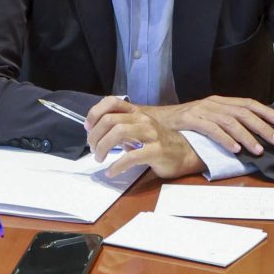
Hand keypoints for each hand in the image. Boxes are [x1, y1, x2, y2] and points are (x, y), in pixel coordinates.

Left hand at [82, 98, 198, 178]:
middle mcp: (143, 120)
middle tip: (93, 149)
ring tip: (100, 158)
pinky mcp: (156, 151)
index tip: (87, 128)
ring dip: (103, 148)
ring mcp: (151, 134)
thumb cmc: (158, 143)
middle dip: (95, 136)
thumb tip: (98, 132)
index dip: (95, 113)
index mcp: (137, 113)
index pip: (112, 102)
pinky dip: (116, 166)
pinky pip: (131, 157)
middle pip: (110, 120)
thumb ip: (121, 128)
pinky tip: (111, 172)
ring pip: (118, 133)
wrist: (185, 153)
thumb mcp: (138, 131)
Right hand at [121, 94, 273, 158]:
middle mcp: (213, 103)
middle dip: (262, 126)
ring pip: (230, 121)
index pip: (247, 103)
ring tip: (258, 149)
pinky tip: (235, 149)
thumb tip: (248, 132)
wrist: (154, 119)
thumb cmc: (183, 122)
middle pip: (243, 112)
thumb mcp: (206, 118)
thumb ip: (224, 121)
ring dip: (247, 136)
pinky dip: (225, 139)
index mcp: (219, 101)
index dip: (265, 111)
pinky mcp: (190, 119)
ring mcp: (201, 110)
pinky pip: (212, 129)